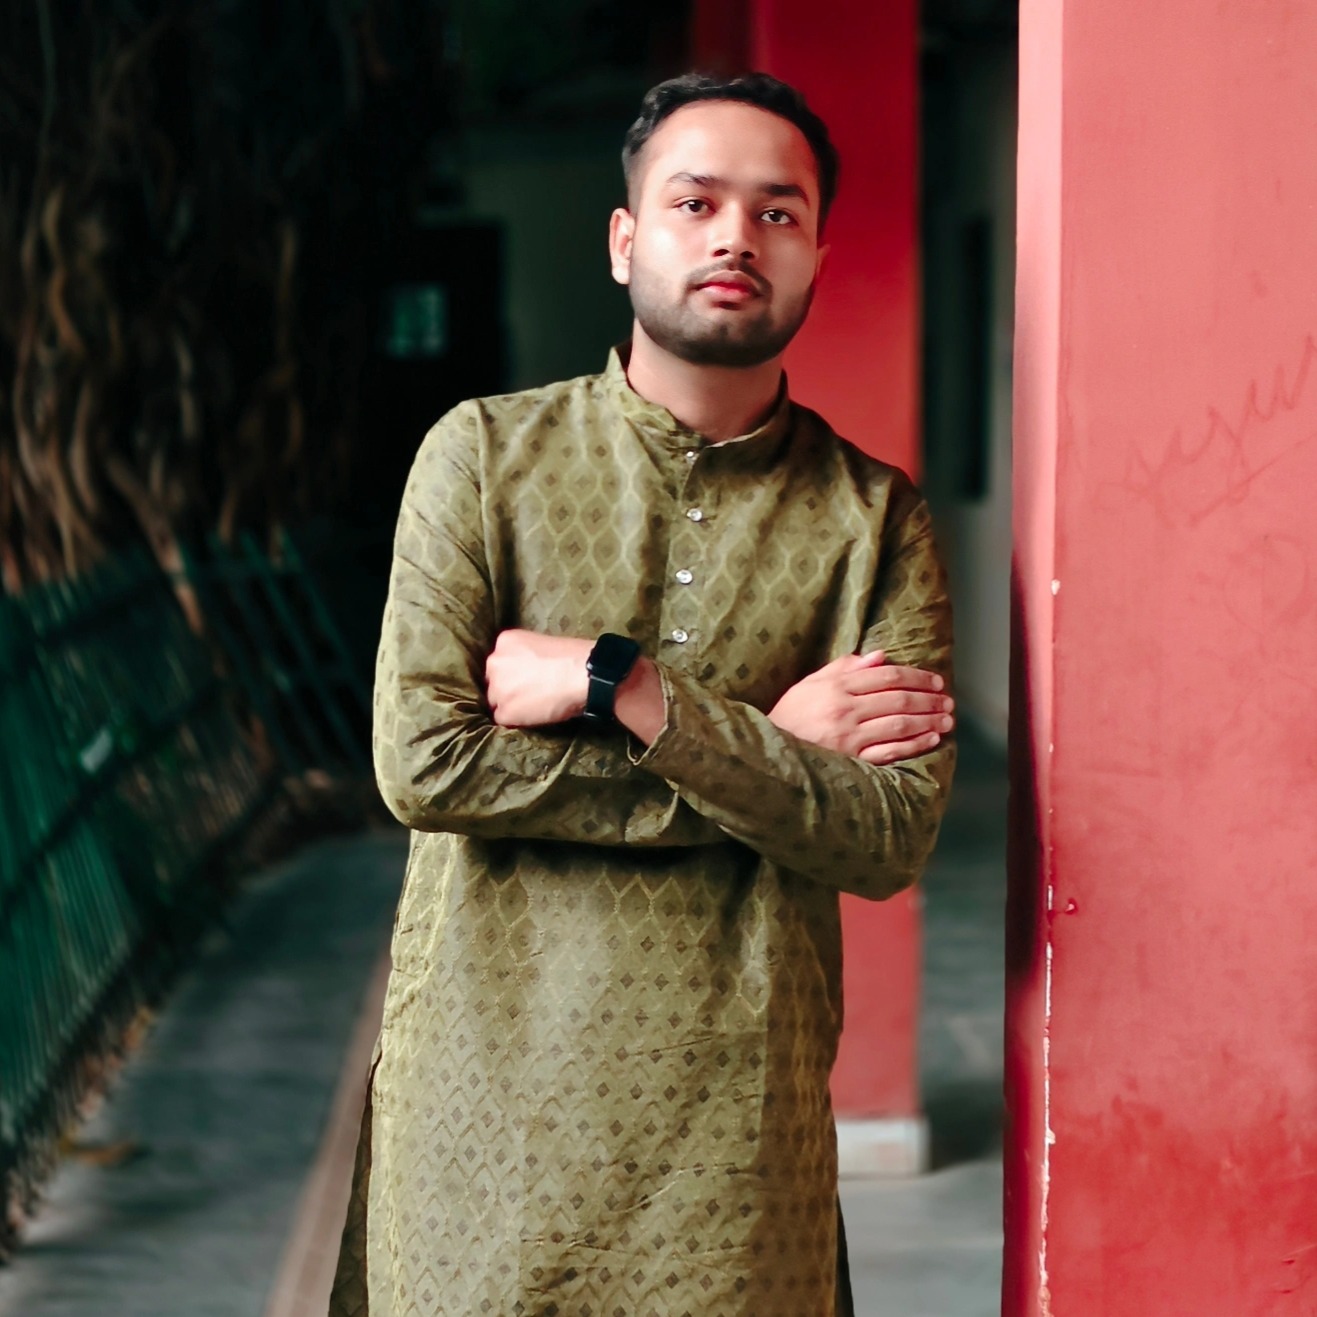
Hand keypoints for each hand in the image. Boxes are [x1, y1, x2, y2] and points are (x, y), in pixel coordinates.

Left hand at [485, 629, 591, 726]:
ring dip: (511, 704)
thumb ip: (525, 655)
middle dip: (508, 687)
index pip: (499, 662)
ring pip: (496, 701)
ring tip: (533, 705)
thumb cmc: (571, 656)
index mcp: (504, 642)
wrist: (581, 675)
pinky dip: (516, 720)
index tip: (527, 677)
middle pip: (494, 681)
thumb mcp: (541, 643)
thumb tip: (526, 671)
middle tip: (530, 692)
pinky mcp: (504, 711)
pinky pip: (502, 719)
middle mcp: (495, 663)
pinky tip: (533, 715)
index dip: (513, 672)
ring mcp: (498, 689)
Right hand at [767, 650, 952, 764]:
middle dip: (928, 699)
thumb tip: (880, 656)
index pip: (885, 676)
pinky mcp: (852, 760)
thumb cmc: (790, 715)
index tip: (936, 681)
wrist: (767, 752)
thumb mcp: (810, 684)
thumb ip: (844, 668)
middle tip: (948, 701)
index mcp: (836, 687)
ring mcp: (849, 737)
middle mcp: (845, 710)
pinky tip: (931, 739)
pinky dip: (914, 745)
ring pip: (899, 724)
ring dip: (928, 720)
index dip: (915, 677)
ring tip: (947, 719)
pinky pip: (890, 751)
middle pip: (897, 699)